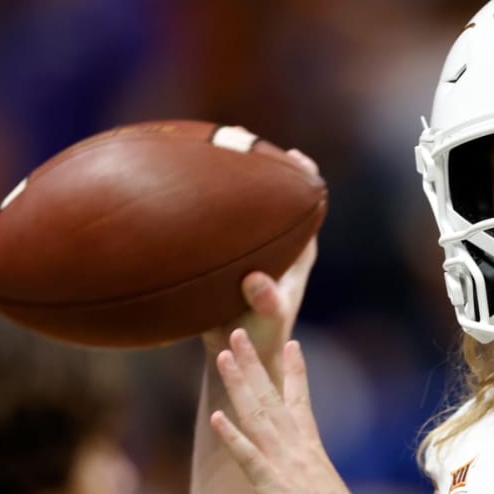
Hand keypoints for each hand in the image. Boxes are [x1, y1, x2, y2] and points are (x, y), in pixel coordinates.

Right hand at [201, 149, 320, 374]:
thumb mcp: (266, 319)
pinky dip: (206, 206)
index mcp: (297, 256)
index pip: (311, 210)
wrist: (236, 352)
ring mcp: (253, 252)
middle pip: (278, 200)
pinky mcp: (228, 261)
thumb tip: (257, 281)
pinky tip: (182, 190)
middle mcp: (277, 248)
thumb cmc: (260, 337)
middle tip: (243, 141)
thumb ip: (266, 302)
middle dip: (265, 170)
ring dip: (233, 183)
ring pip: (247, 209)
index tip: (295, 157)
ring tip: (214, 151)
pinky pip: (220, 225)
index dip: (306, 181)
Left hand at [208, 328, 381, 493]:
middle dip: (254, 364)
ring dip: (239, 385)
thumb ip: (308, 479)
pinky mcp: (275, 488)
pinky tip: (217, 417)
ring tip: (223, 357)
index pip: (300, 402)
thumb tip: (304, 479)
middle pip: (271, 398)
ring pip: (258, 416)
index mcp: (311, 450)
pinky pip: (250, 458)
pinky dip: (233, 436)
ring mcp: (286, 466)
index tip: (292, 343)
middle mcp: (298, 450)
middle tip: (238, 332)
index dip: (294, 372)